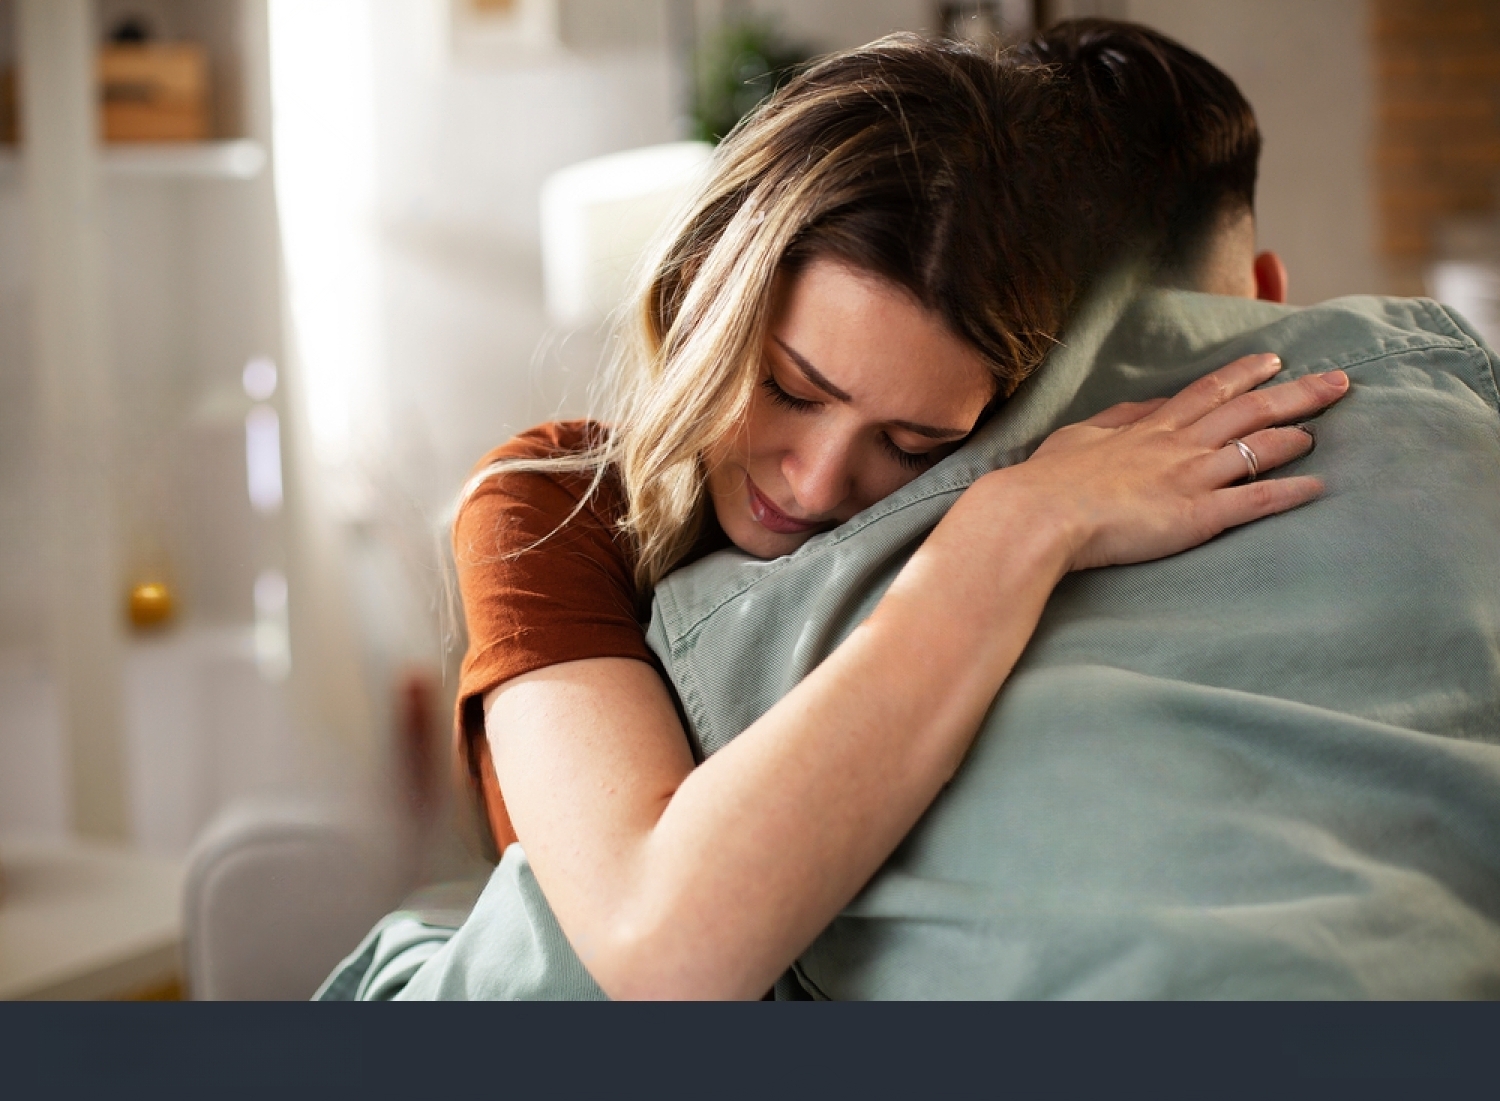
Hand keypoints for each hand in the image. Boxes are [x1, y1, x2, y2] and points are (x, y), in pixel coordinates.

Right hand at [999, 353, 1347, 571]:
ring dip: (1296, 437)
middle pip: (1249, 410)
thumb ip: (1117, 419)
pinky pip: (1254, 501)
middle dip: (1297, 393)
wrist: (1039, 513)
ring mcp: (1190, 478)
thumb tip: (1144, 408)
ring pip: (1258, 448)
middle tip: (1338, 381)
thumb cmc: (1048, 480)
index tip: (1274, 361)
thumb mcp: (1078, 436)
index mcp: (1149, 428)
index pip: (1207, 392)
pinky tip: (1319, 488)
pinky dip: (1290, 493)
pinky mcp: (1196, 516)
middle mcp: (1178, 445)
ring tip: (1325, 431)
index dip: (1244, 374)